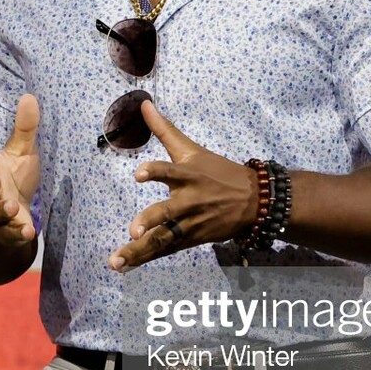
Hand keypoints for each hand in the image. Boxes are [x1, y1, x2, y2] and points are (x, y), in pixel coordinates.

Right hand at [0, 93, 40, 246]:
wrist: (13, 214)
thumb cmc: (14, 177)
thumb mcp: (22, 151)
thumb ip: (25, 128)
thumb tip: (29, 96)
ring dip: (3, 209)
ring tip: (12, 206)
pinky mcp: (7, 231)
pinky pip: (11, 233)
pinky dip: (18, 233)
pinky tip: (28, 231)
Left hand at [109, 100, 257, 270]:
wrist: (254, 200)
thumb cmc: (217, 171)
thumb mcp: (191, 149)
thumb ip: (164, 129)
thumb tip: (144, 103)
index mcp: (189, 175)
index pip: (171, 171)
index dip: (155, 172)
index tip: (139, 174)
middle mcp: (189, 201)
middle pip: (168, 213)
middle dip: (151, 221)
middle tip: (134, 231)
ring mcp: (190, 224)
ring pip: (164, 239)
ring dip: (140, 251)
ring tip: (117, 261)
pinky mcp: (191, 240)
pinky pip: (165, 250)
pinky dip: (145, 259)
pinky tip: (124, 266)